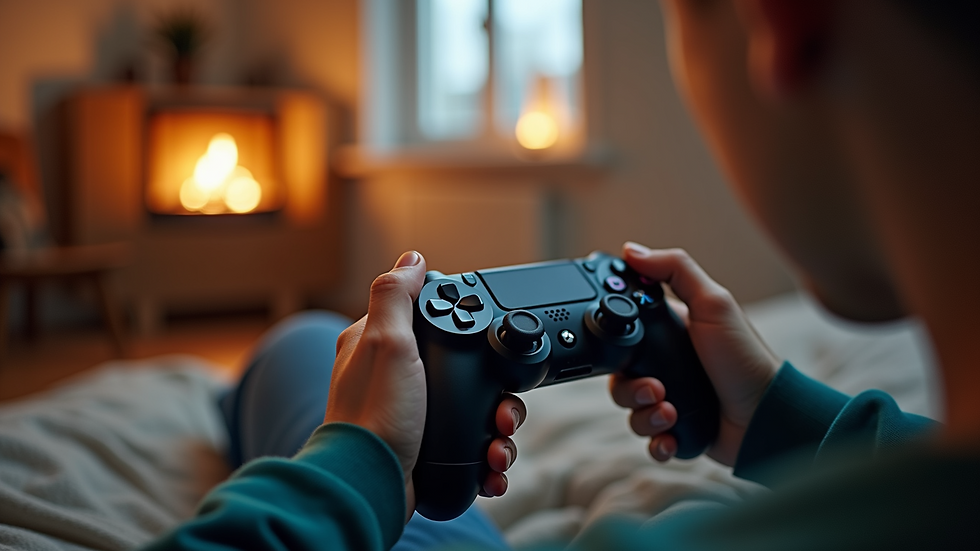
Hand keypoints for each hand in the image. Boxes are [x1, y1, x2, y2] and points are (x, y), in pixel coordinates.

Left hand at [324, 251, 524, 516]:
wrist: (369, 486)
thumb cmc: (373, 416)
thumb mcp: (386, 343)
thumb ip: (395, 296)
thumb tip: (412, 258)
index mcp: (377, 346)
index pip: (429, 321)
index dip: (463, 332)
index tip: (485, 348)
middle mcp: (393, 379)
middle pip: (462, 373)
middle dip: (494, 396)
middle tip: (501, 412)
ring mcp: (410, 416)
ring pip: (472, 413)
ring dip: (497, 432)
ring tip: (498, 448)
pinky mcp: (423, 449)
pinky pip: (469, 449)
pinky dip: (486, 459)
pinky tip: (492, 468)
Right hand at [609, 242, 780, 465]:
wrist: (766, 416)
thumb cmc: (746, 358)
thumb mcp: (714, 304)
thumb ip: (675, 270)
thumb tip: (632, 250)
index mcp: (668, 333)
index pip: (623, 333)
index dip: (615, 339)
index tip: (619, 345)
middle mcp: (665, 365)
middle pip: (619, 376)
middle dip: (631, 387)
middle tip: (656, 387)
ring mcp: (668, 398)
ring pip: (630, 409)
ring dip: (644, 414)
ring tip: (669, 412)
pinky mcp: (675, 429)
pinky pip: (647, 436)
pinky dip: (655, 439)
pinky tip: (671, 434)